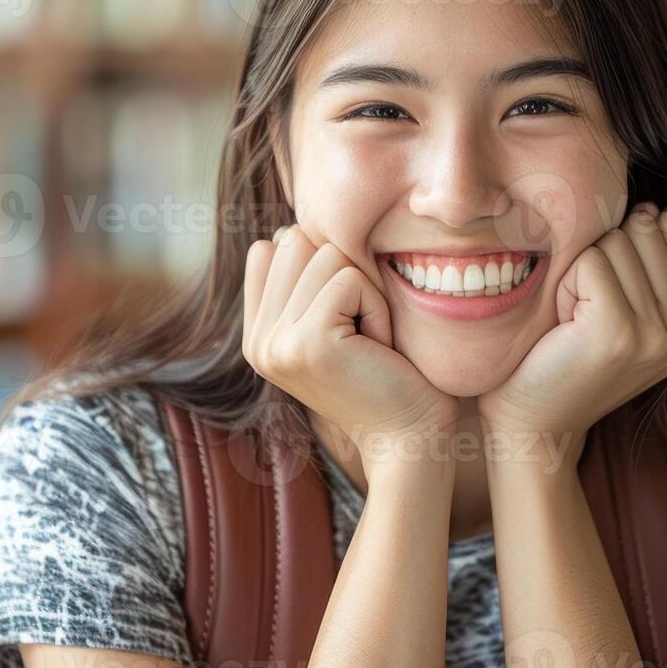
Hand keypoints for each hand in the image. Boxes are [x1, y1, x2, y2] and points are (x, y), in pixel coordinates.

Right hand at [243, 224, 456, 462]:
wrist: (409, 437)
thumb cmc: (387, 374)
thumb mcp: (334, 324)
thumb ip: (303, 284)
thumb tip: (291, 230)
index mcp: (257, 335)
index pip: (268, 249)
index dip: (318, 263)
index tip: (343, 315)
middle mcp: (257, 341)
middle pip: (296, 242)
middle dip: (343, 275)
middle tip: (360, 329)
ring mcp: (277, 343)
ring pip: (325, 255)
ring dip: (364, 291)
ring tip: (369, 339)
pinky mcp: (308, 343)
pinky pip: (350, 280)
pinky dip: (377, 307)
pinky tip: (378, 347)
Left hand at [477, 202, 666, 447]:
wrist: (535, 422)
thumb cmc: (567, 356)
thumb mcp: (627, 312)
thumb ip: (649, 266)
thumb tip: (651, 207)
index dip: (629, 241)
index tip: (606, 287)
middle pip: (643, 229)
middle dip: (603, 255)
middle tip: (585, 308)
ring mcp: (657, 332)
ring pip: (615, 242)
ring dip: (581, 272)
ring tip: (574, 318)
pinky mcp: (620, 330)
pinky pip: (590, 261)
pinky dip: (565, 284)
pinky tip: (562, 324)